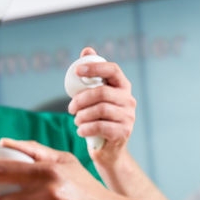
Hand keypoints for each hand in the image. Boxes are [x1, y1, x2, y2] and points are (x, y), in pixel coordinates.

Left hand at [68, 47, 135, 164]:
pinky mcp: (123, 132)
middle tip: (70, 107)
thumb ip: (92, 75)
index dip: (95, 68)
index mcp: (123, 86)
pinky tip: (80, 130)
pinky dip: (86, 128)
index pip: (113, 70)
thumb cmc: (100, 118)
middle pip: (102, 92)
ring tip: (76, 120)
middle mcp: (129, 100)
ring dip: (82, 115)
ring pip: (101, 110)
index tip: (77, 71)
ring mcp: (129, 117)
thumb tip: (87, 50)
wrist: (110, 150)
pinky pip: (101, 126)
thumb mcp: (96, 96)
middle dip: (81, 99)